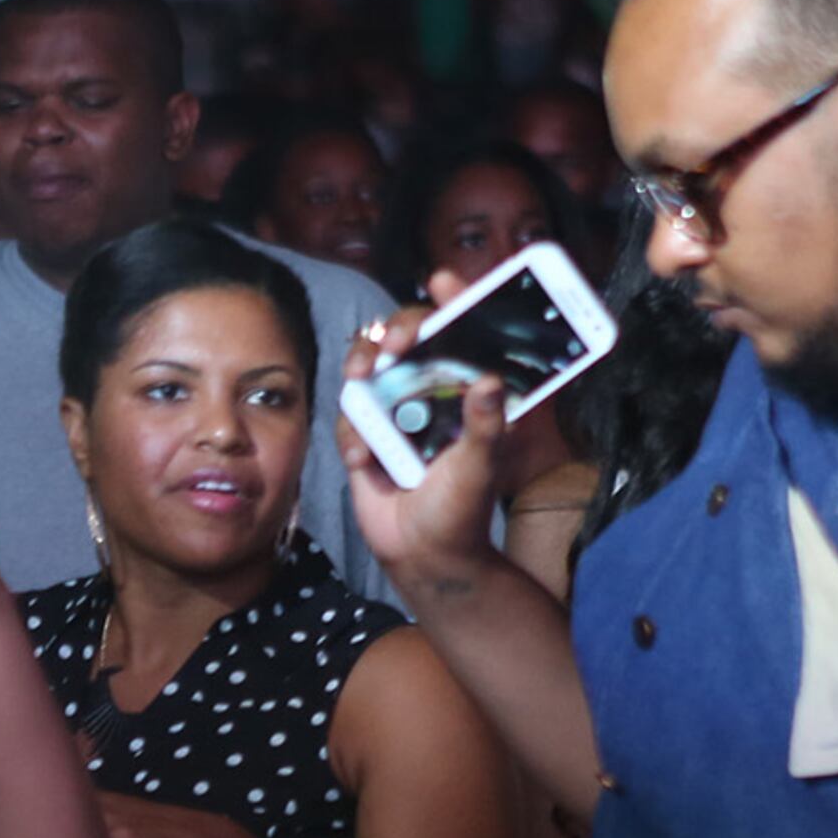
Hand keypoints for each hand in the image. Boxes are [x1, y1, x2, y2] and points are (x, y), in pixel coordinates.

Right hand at [333, 309, 509, 592]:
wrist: (420, 555)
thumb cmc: (461, 512)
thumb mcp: (479, 467)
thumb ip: (484, 426)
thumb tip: (489, 381)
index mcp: (466, 393)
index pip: (462, 334)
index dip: (455, 300)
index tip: (443, 281)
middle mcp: (430, 394)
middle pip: (409, 337)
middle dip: (399, 330)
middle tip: (396, 342)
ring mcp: (394, 411)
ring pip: (370, 364)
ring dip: (361, 366)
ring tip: (360, 381)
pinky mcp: (365, 433)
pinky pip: (348, 415)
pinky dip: (350, 433)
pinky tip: (364, 460)